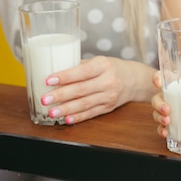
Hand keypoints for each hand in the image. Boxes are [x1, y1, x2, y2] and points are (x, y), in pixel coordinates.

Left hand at [39, 56, 155, 123]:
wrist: (134, 80)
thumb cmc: (112, 68)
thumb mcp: (100, 61)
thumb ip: (80, 67)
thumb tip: (55, 72)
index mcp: (103, 65)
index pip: (82, 72)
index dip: (65, 76)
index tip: (49, 79)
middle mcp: (108, 81)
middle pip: (81, 89)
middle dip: (61, 95)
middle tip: (45, 99)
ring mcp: (109, 96)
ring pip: (85, 104)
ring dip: (66, 109)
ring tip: (51, 112)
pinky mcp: (108, 107)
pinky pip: (91, 113)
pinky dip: (78, 117)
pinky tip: (67, 119)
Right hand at [151, 71, 180, 137]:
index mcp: (176, 84)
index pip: (162, 77)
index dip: (156, 78)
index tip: (158, 83)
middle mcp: (169, 97)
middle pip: (156, 98)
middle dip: (159, 104)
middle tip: (167, 109)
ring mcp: (168, 110)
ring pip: (156, 113)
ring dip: (159, 118)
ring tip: (167, 122)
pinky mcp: (171, 122)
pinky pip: (161, 126)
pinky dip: (161, 130)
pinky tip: (165, 133)